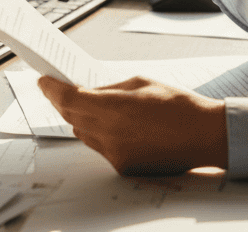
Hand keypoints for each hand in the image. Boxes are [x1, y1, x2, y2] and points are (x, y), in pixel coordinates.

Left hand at [37, 75, 227, 175]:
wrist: (204, 135)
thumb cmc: (179, 106)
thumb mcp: (142, 83)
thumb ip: (111, 88)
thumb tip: (90, 91)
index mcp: (114, 107)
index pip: (68, 98)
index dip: (51, 89)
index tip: (43, 81)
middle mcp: (109, 133)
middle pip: (70, 116)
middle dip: (62, 102)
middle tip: (58, 89)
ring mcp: (115, 152)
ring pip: (82, 133)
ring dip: (81, 118)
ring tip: (88, 105)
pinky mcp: (122, 166)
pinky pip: (99, 147)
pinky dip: (99, 134)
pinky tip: (112, 124)